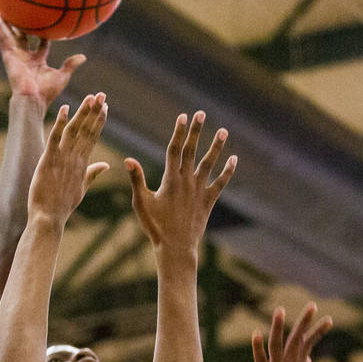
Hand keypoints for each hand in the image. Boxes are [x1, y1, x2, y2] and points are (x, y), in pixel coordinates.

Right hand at [0, 13, 85, 109]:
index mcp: (38, 62)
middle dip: (22, 27)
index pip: (41, 45)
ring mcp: (16, 55)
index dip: (44, 35)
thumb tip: (83, 57)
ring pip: (10, 35)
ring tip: (0, 9)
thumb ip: (70, 65)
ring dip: (5, 23)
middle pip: (23, 38)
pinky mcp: (8, 55)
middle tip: (21, 13)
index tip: (47, 24)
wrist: (32, 98)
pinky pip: (1, 38)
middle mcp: (26, 57)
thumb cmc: (47, 91)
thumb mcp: (62, 76)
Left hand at [28, 96, 108, 226]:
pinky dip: (60, 123)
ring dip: (83, 113)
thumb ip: (93, 173)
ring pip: (75, 131)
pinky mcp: (49, 161)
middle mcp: (75, 159)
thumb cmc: (63, 206)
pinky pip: (55, 139)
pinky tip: (64, 109)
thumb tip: (106, 165)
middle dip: (95, 112)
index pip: (93, 137)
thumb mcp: (81, 188)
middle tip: (102, 95)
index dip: (99, 121)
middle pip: (87, 130)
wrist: (49, 219)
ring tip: (90, 98)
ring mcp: (63, 160)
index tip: (105, 107)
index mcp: (82, 164)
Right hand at [125, 111, 236, 258]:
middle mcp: (187, 181)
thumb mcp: (141, 203)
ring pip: (209, 164)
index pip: (174, 150)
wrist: (175, 248)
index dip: (178, 132)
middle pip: (192, 151)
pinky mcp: (208, 201)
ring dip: (216, 147)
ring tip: (223, 130)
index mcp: (170, 180)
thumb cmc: (155, 227)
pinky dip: (228, 171)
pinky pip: (220, 184)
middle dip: (196, 131)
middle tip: (201, 113)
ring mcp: (199, 191)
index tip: (182, 116)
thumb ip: (137, 179)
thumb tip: (128, 159)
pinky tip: (234, 159)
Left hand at [248, 303, 332, 361]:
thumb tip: (308, 360)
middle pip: (298, 341)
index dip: (318, 331)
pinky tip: (256, 333)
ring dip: (278, 326)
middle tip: (313, 305)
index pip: (308, 345)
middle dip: (305, 322)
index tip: (329, 318)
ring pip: (278, 345)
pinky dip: (258, 346)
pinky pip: (261, 360)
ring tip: (279, 309)